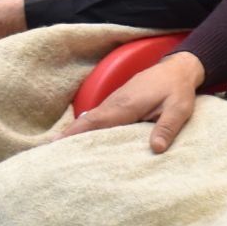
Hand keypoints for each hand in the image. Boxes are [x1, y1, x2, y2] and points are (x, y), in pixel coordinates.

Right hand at [57, 50, 204, 147]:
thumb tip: (156, 149)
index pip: (96, 122)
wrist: (177, 68)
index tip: (55, 145)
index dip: (76, 133)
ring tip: (59, 155)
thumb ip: (167, 127)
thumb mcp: (178, 109)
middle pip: (86, 122)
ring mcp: (115, 102)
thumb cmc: (178, 90)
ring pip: (91, 120)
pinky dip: (87, 129)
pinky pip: (98, 118)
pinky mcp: (118, 104)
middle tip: (48, 156)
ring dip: (76, 134)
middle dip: (67, 137)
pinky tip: (82, 143)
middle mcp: (115, 103)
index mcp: (126, 106)